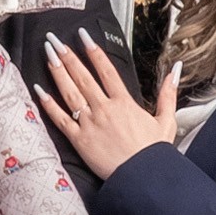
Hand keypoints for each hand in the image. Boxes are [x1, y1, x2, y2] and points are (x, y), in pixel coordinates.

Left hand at [37, 34, 181, 180]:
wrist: (142, 178)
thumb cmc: (153, 153)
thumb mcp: (166, 121)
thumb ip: (168, 94)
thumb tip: (176, 70)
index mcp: (124, 103)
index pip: (106, 70)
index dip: (93, 51)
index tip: (82, 36)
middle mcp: (104, 109)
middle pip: (82, 76)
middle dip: (67, 55)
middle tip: (53, 39)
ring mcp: (89, 124)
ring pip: (69, 92)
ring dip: (57, 71)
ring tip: (47, 54)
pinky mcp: (79, 140)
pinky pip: (60, 119)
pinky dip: (48, 104)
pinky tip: (39, 90)